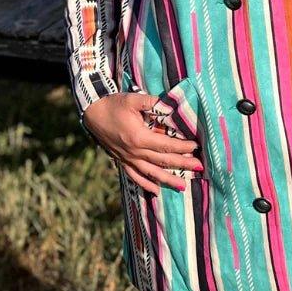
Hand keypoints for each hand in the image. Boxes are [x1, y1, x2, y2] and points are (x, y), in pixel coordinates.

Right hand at [82, 92, 202, 194]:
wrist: (92, 113)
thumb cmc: (114, 105)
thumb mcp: (134, 99)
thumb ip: (154, 103)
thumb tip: (173, 106)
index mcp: (139, 137)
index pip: (166, 145)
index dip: (182, 147)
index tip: (196, 147)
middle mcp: (134, 152)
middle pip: (163, 161)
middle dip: (183, 165)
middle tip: (200, 168)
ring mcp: (128, 159)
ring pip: (151, 173)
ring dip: (168, 180)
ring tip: (183, 187)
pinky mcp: (122, 161)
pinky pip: (135, 177)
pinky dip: (146, 184)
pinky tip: (156, 191)